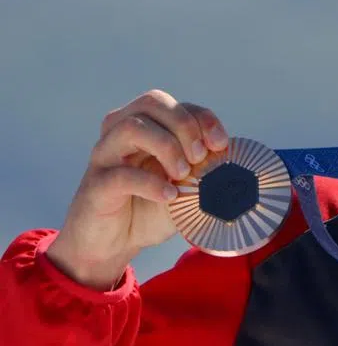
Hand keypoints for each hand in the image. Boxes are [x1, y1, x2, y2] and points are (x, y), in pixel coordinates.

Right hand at [46, 91, 228, 289]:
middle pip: (152, 101)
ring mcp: (105, 156)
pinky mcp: (96, 185)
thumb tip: (234, 158)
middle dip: (185, 125)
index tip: (221, 144)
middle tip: (199, 157)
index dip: (203, 118)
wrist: (112, 244)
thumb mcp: (185, 186)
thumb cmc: (149, 208)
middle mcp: (120, 133)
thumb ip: (204, 168)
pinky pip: (121, 174)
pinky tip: (169, 196)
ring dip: (167, 147)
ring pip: (132, 127)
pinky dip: (151, 183)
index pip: (176, 104)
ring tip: (182, 175)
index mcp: (145, 127)